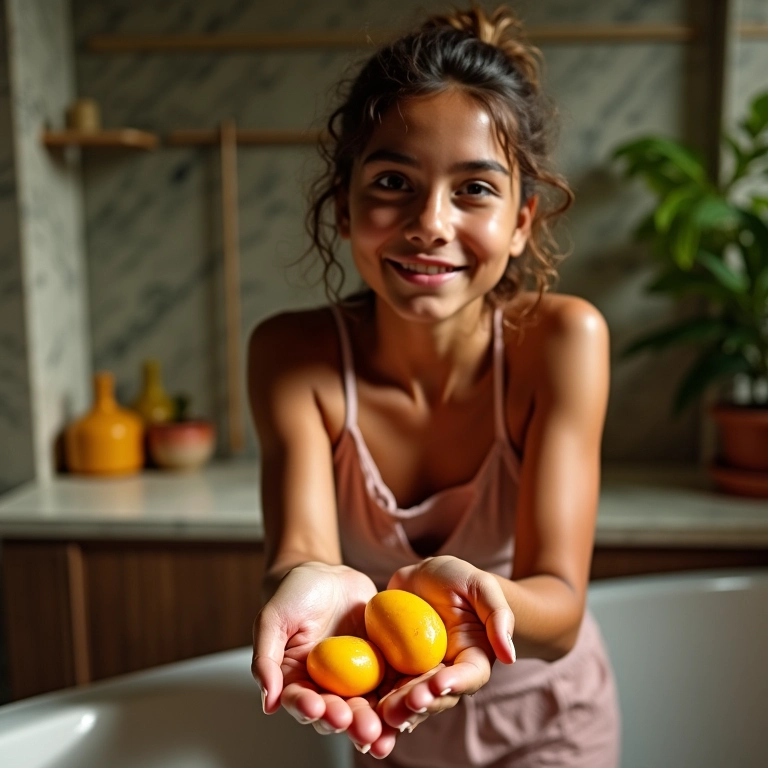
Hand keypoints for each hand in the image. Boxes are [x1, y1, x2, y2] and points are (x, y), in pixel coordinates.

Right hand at [251, 562, 397, 756]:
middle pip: (339, 713)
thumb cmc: (293, 594)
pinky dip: (401, 696)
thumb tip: (267, 702)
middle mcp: (327, 687)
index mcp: (298, 682)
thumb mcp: (272, 619)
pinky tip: (410, 704)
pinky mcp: (381, 665)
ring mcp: (356, 678)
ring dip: (377, 722)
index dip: (308, 708)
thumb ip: (266, 658)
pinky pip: (392, 683)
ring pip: (367, 707)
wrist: (326, 575)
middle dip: (351, 723)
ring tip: (384, 731)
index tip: (317, 706)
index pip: (301, 702)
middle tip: (363, 729)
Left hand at [377, 556, 514, 731]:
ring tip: (386, 712)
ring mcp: (419, 674)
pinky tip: (367, 707)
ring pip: (411, 699)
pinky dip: (377, 700)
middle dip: (423, 700)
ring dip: (400, 709)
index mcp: (473, 658)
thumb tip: (509, 656)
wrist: (426, 578)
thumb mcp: (481, 586)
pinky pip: (386, 688)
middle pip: (437, 695)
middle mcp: (447, 673)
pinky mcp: (394, 669)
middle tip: (408, 703)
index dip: (457, 683)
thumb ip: (498, 616)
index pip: (469, 676)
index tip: (441, 683)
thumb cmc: (460, 580)